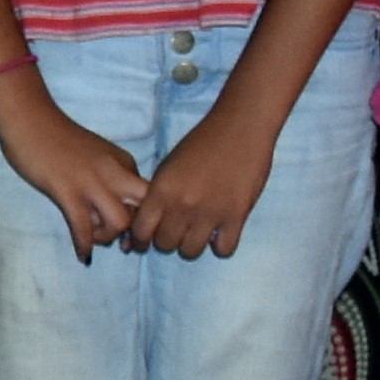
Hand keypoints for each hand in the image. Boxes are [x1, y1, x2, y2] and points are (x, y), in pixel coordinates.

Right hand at [0, 85, 146, 255]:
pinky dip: (84, 245)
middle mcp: (115, 174)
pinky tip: (82, 255)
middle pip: (143, 211)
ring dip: (107, 238)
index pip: (149, 197)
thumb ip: (110, 178)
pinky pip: (83, 227)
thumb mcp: (98, 155)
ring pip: (119, 222)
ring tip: (93, 239)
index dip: (142, 218)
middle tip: (122, 244)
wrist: (30, 120)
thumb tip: (109, 213)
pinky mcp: (68, 192)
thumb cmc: (59, 137)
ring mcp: (92, 183)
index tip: (129, 230)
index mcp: (125, 162)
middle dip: (136, 232)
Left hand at [124, 109, 279, 260]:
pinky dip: (220, 245)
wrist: (240, 128)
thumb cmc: (202, 143)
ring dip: (192, 245)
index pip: (140, 232)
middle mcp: (181, 205)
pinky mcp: (236, 216)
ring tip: (197, 232)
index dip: (140, 239)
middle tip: (176, 231)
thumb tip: (148, 221)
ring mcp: (209, 213)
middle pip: (165, 245)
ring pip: (190, 251)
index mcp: (161, 190)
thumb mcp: (168, 166)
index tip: (146, 239)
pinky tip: (220, 233)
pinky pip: (223, 249)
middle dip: (167, 241)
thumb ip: (157, 194)